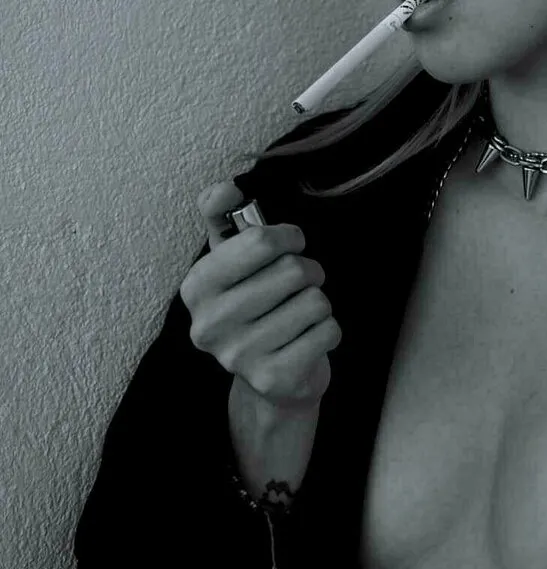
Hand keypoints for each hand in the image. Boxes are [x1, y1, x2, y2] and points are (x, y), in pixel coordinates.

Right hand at [180, 181, 340, 409]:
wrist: (269, 379)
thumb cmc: (253, 304)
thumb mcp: (231, 259)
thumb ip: (222, 216)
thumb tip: (225, 189)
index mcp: (196, 287)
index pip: (259, 239)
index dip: (288, 236)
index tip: (290, 243)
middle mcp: (209, 324)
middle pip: (292, 270)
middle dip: (308, 271)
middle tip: (299, 284)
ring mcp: (239, 356)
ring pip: (315, 301)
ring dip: (318, 302)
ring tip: (300, 312)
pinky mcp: (273, 379)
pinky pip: (328, 331)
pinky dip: (328, 330)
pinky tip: (308, 338)